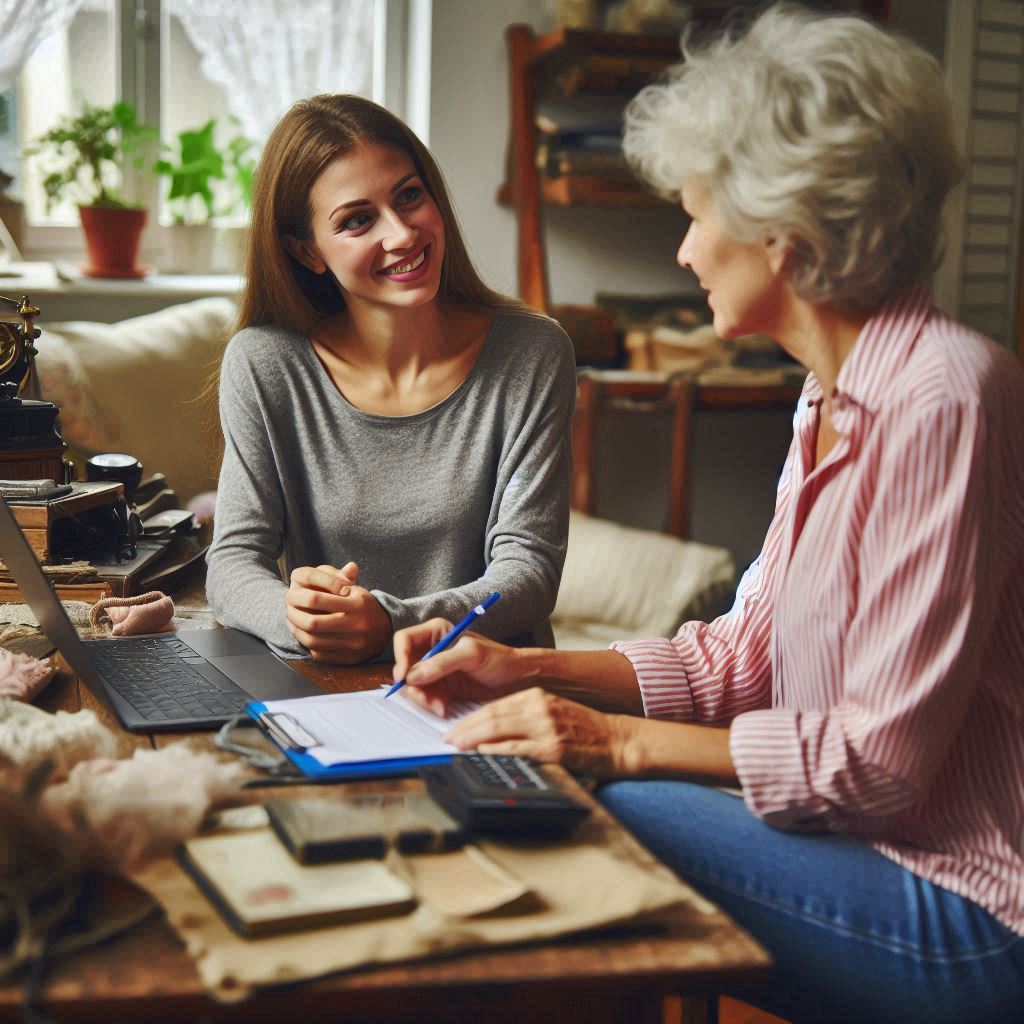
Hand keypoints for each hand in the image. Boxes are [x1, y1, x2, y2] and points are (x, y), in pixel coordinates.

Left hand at [285, 562, 391, 663]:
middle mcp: (357, 625)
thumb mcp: (357, 590)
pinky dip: (308, 645)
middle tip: (288, 611)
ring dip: (297, 632)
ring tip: (293, 623)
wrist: (387, 630)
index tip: (291, 596)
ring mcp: (353, 644)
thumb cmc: (365, 607)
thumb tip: (314, 574)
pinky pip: (321, 654)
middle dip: (295, 617)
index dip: (300, 598)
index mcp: (357, 604)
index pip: (319, 599)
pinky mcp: (349, 658)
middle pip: (313, 624)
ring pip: (314, 642)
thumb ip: (337, 580)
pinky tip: (304, 636)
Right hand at [392, 618, 527, 713]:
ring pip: (413, 686)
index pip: (404, 640)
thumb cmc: (499, 658)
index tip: (404, 678)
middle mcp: (431, 650)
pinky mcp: (440, 688)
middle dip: (413, 686)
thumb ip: (442, 662)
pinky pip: (424, 698)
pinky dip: (431, 705)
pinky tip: (444, 709)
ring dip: (423, 699)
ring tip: (440, 707)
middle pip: (405, 667)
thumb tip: (412, 676)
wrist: (516, 678)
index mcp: (435, 632)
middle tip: (426, 700)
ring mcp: (434, 671)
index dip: (400, 658)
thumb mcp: (471, 655)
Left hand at [445, 688, 634, 777]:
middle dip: (465, 729)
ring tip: (456, 748)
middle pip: (491, 716)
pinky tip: (480, 756)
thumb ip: (527, 717)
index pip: (495, 706)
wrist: (619, 740)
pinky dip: (494, 752)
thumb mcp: (554, 712)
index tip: (455, 728)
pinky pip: (515, 750)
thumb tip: (495, 731)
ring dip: (472, 740)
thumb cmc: (586, 729)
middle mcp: (539, 708)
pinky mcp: (552, 749)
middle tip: (447, 739)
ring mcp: (545, 728)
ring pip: (498, 730)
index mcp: (538, 697)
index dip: (471, 718)